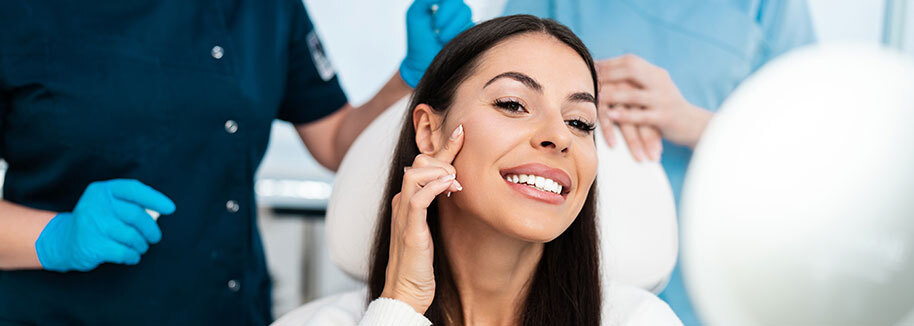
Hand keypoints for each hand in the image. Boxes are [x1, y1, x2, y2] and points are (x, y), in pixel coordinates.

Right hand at [35, 179, 175, 271]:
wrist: (63, 241)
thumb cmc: (96, 222)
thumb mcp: (108, 205)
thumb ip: (130, 204)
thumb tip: (160, 212)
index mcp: (103, 190)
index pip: (134, 189)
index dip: (155, 198)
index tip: (171, 209)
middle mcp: (96, 204)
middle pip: (137, 215)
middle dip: (151, 229)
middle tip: (154, 237)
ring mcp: (92, 225)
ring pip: (132, 236)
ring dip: (141, 245)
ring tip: (140, 247)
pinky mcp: (92, 245)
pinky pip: (124, 252)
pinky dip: (132, 256)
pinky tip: (131, 256)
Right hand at [381, 125, 463, 313]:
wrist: (406, 292)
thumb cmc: (420, 263)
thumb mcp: (430, 228)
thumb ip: (437, 207)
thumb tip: (455, 186)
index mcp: (407, 200)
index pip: (422, 164)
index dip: (442, 146)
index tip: (460, 132)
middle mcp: (402, 202)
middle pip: (418, 162)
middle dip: (443, 157)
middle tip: (462, 168)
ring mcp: (403, 215)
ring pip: (414, 174)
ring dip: (440, 171)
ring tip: (456, 181)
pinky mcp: (409, 230)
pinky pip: (418, 199)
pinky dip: (434, 187)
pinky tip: (450, 187)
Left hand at [400, 0, 473, 86]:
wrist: (423, 64)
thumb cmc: (419, 40)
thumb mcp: (415, 14)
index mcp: (442, 3)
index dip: (445, 7)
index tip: (434, 20)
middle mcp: (455, 11)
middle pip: (459, 3)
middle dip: (445, 16)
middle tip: (435, 29)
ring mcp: (464, 22)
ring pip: (466, 13)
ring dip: (450, 28)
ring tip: (440, 39)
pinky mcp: (471, 34)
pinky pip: (471, 27)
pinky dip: (458, 35)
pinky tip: (448, 43)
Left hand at [597, 54, 712, 150]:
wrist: (693, 125)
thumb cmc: (665, 107)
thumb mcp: (654, 89)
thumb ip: (636, 80)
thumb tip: (604, 72)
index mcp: (656, 73)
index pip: (630, 62)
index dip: (609, 63)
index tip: (591, 67)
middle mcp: (660, 82)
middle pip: (632, 71)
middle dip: (608, 74)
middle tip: (590, 79)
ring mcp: (663, 100)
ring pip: (633, 94)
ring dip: (612, 95)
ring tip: (596, 97)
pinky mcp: (665, 118)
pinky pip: (641, 115)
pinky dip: (624, 115)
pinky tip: (611, 115)